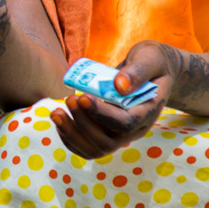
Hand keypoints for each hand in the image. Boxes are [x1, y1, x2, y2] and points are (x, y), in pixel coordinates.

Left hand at [52, 41, 173, 157]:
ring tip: (56, 112)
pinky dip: (69, 137)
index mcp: (147, 113)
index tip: (82, 97)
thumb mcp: (149, 58)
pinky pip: (86, 146)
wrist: (152, 72)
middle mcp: (135, 129)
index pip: (125, 124)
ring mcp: (120, 135)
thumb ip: (137, 71)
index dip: (101, 114)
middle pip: (107, 143)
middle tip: (69, 99)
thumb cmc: (151, 62)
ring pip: (95, 149)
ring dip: (71, 134)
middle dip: (83, 124)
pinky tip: (60, 118)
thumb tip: (119, 86)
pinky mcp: (106, 133)